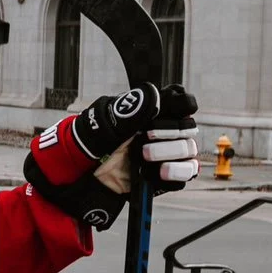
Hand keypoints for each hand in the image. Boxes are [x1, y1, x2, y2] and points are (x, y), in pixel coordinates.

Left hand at [25, 83, 200, 228]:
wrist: (83, 172)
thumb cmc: (93, 141)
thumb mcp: (107, 122)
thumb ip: (130, 110)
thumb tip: (154, 95)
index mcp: (154, 112)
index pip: (183, 103)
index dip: (182, 105)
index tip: (168, 111)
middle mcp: (165, 132)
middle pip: (188, 128)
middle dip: (170, 133)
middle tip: (146, 138)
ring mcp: (167, 154)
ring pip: (188, 152)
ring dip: (170, 153)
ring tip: (145, 156)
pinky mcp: (165, 177)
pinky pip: (183, 176)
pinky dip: (171, 175)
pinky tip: (153, 173)